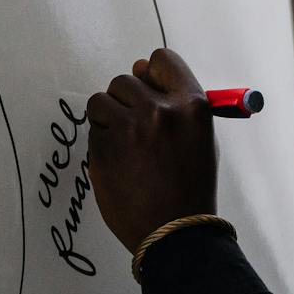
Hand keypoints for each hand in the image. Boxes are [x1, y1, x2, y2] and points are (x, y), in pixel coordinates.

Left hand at [86, 47, 218, 255]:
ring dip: (108, 118)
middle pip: (126, 79)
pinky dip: (101, 142)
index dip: (151, 73)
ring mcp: (129, 130)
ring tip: (124, 145)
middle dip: (126, 100)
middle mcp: (160, 111)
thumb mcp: (200, 138)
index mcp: (191, 105)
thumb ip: (174, 102)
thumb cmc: (191, 186)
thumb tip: (138, 68)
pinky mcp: (102, 150)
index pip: (162, 59)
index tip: (148, 88)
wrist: (175, 233)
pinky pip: (93, 130)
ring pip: (101, 101)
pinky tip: (119, 164)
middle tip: (135, 127)